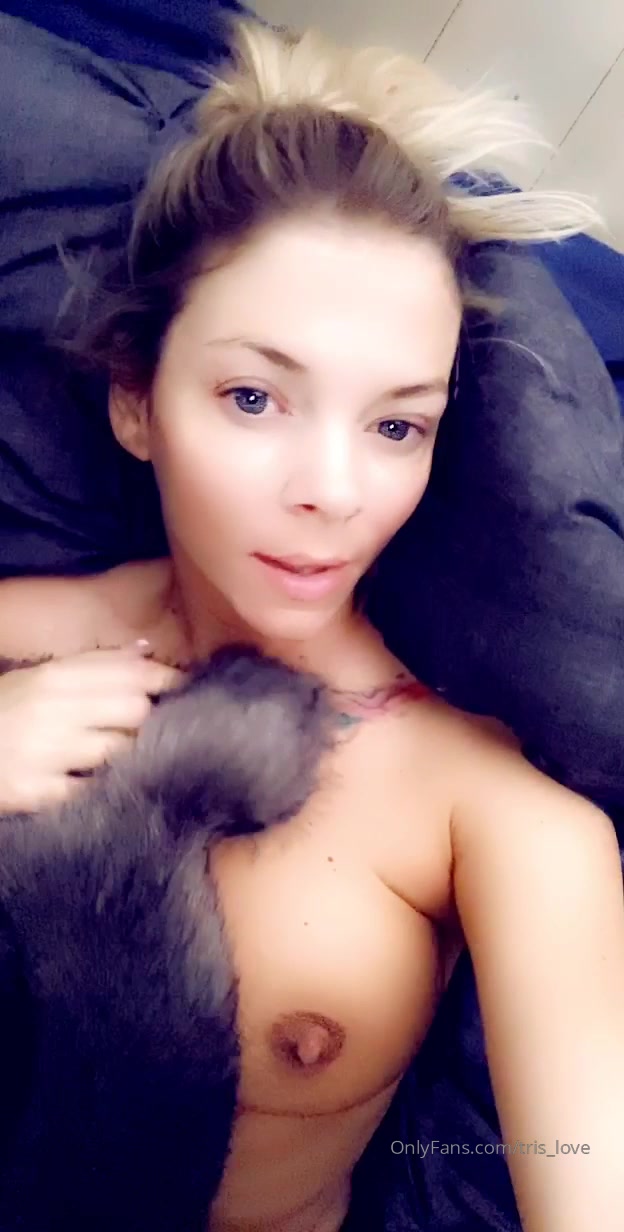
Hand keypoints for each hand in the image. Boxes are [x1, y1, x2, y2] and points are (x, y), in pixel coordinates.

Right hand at [0, 645, 182, 811]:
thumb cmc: (1, 713)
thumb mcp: (37, 679)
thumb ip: (93, 665)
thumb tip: (145, 652)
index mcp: (54, 676)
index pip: (129, 673)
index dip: (165, 682)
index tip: (183, 691)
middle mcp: (53, 709)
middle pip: (134, 711)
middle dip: (144, 723)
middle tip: (142, 733)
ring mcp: (45, 753)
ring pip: (118, 753)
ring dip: (124, 759)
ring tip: (115, 761)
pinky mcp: (37, 793)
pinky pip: (90, 792)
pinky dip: (98, 791)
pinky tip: (95, 788)